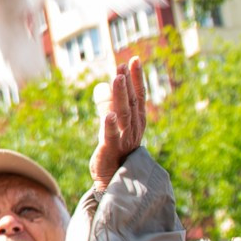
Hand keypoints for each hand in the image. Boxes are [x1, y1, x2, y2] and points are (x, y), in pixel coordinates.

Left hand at [90, 55, 146, 187]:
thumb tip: (102, 86)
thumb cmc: (115, 151)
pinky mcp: (109, 150)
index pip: (138, 96)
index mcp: (136, 122)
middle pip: (131, 102)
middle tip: (123, 64)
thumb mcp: (115, 125)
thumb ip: (110, 105)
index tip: (134, 60)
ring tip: (116, 79)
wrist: (113, 180)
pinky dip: (110, 125)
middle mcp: (133, 129)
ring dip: (120, 96)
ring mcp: (123, 139)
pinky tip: (108, 115)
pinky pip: (111, 136)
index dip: (137, 78)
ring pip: (122, 114)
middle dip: (127, 82)